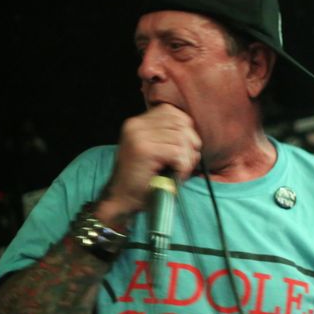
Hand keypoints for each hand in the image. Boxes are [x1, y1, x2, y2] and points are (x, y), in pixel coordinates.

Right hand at [103, 104, 201, 221]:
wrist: (120, 200)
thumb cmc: (141, 180)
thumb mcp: (152, 152)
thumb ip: (167, 138)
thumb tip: (193, 135)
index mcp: (137, 123)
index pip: (172, 112)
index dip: (185, 129)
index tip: (184, 148)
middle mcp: (136, 125)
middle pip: (180, 123)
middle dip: (190, 144)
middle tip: (186, 163)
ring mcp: (138, 136)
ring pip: (181, 138)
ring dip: (187, 158)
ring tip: (180, 171)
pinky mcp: (144, 150)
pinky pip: (178, 153)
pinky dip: (183, 167)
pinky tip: (176, 176)